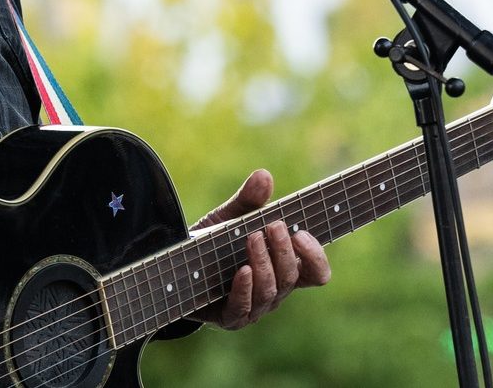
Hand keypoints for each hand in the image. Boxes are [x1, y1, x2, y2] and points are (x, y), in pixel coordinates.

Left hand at [188, 169, 331, 329]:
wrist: (176, 268)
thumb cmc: (212, 243)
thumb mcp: (230, 217)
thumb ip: (248, 200)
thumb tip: (264, 175)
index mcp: (283, 268)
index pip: (315, 272)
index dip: (315, 256)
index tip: (302, 233)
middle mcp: (274, 290)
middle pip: (292, 278)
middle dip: (284, 250)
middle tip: (273, 226)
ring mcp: (253, 306)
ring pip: (271, 293)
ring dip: (265, 264)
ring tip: (252, 238)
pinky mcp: (229, 317)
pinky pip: (244, 308)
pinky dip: (245, 289)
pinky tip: (242, 270)